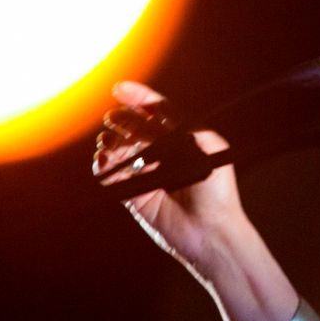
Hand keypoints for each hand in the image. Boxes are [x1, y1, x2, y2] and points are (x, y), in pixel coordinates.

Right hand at [93, 81, 244, 269]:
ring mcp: (147, 174)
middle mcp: (163, 155)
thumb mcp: (208, 146)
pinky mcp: (135, 195)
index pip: (156, 112)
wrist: (212, 231)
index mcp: (182, 139)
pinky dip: (104, 167)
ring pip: (120, 150)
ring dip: (111, 142)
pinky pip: (113, 177)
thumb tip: (155, 112)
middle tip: (112, 119)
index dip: (138, 98)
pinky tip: (103, 160)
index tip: (119, 89)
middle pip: (135, 128)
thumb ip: (184, 125)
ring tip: (108, 143)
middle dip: (121, 120)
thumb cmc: (216, 190)